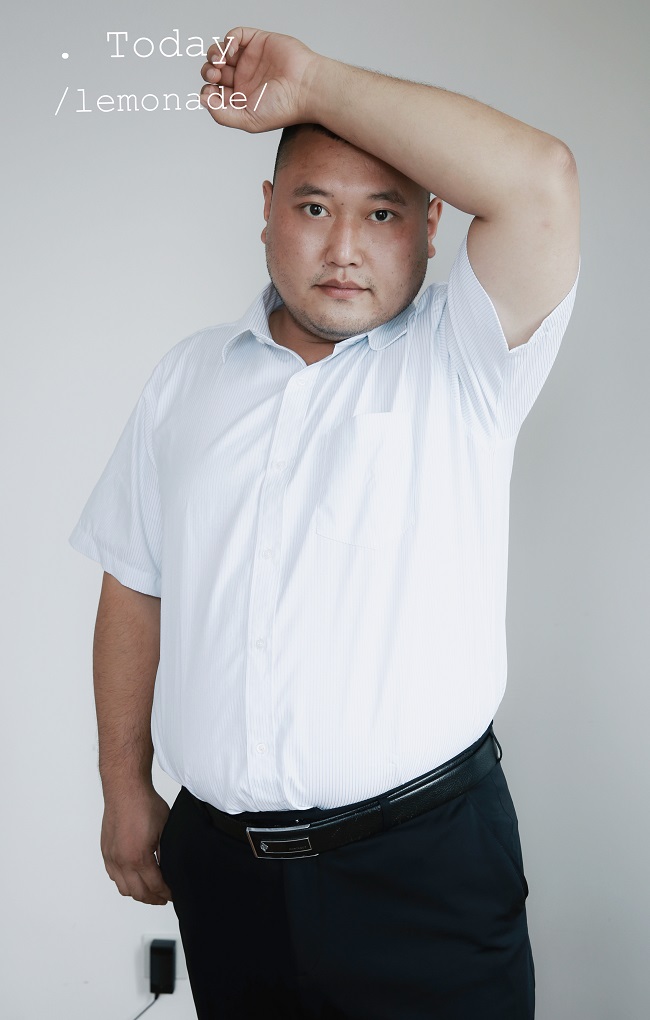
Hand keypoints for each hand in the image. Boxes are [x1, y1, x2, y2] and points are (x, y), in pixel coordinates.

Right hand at [100, 787, 171, 904]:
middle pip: (138, 893)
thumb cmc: (145, 804)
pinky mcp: (105, 851)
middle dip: (153, 898)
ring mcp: (112, 857)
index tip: (172, 895)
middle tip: (163, 898)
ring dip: (137, 893)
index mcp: (139, 857)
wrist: (125, 790)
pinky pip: (113, 876)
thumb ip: (164, 852)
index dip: (166, 893)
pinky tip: (133, 878)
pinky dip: (124, 882)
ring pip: (123, 888)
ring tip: (149, 891)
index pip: (154, 885)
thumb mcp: (164, 830)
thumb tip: (168, 868)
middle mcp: (122, 861)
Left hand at [199, 27, 320, 131]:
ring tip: (219, 62)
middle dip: (208, 72)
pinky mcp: (258, 42)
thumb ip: (222, 115)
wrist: (306, 89)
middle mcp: (244, 78)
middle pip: (214, 71)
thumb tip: (203, 100)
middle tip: (215, 75)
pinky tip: (231, 50)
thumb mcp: (248, 121)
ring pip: (221, 51)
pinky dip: (228, 40)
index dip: (207, 91)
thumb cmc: (283, 108)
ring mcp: (250, 59)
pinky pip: (236, 35)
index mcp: (241, 98)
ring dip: (213, 54)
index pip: (214, 92)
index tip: (212, 92)